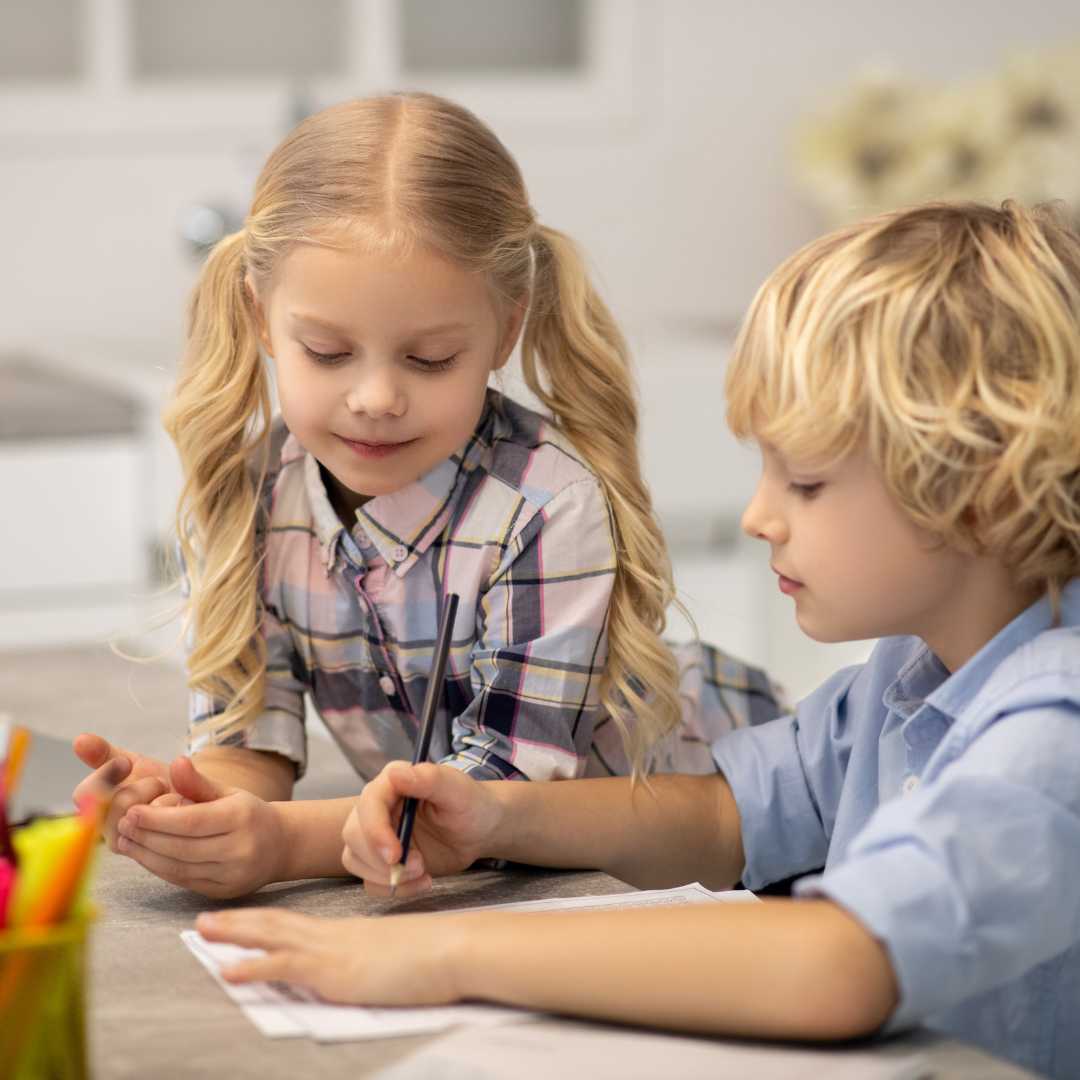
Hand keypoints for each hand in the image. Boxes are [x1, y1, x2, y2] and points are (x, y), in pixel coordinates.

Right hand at [73, 733, 171, 851]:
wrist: (190, 797)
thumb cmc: (154, 781)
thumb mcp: (131, 762)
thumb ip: (103, 753)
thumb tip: (79, 740)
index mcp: (96, 805)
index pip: (85, 795)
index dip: (106, 777)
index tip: (126, 763)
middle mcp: (105, 828)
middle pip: (117, 803)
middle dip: (144, 786)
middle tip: (159, 783)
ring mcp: (125, 843)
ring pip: (140, 818)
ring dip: (162, 800)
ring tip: (169, 796)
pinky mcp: (146, 854)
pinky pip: (160, 831)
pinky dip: (174, 813)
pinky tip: (180, 808)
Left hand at [115, 756, 286, 898]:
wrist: (280, 845)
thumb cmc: (248, 814)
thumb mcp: (228, 792)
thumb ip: (197, 782)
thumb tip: (175, 762)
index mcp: (242, 817)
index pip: (191, 821)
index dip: (157, 819)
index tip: (131, 811)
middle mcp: (240, 848)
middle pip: (181, 847)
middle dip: (146, 837)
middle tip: (121, 826)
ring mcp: (232, 874)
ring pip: (179, 868)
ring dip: (147, 856)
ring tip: (126, 841)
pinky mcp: (223, 891)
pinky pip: (183, 881)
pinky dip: (159, 869)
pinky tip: (144, 856)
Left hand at [195, 907, 462, 1005]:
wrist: (455, 947)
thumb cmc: (438, 953)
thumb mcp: (399, 952)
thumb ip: (376, 958)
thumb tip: (367, 968)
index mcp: (349, 932)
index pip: (298, 924)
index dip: (266, 921)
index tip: (241, 920)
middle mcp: (336, 935)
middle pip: (278, 923)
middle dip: (240, 922)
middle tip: (205, 920)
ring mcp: (335, 950)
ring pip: (273, 935)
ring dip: (235, 934)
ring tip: (204, 932)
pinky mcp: (337, 970)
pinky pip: (286, 966)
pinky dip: (255, 967)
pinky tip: (231, 971)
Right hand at [341, 762, 504, 897]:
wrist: (481, 830)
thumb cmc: (472, 804)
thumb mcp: (458, 790)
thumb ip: (429, 779)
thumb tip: (395, 774)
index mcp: (392, 783)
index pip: (368, 805)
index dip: (375, 831)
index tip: (395, 855)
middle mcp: (378, 807)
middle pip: (353, 834)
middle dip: (380, 859)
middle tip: (417, 865)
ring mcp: (377, 834)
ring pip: (355, 859)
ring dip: (386, 875)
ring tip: (422, 872)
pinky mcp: (382, 859)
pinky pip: (370, 880)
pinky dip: (394, 888)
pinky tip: (423, 882)